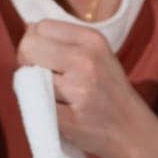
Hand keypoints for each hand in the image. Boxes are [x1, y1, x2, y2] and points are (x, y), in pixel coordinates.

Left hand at [17, 21, 149, 157]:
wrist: (131, 130)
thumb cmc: (107, 92)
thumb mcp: (97, 54)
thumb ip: (65, 43)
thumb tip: (27, 35)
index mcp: (92, 40)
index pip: (42, 28)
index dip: (33, 44)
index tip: (41, 59)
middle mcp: (87, 60)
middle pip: (30, 49)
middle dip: (26, 64)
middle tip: (40, 79)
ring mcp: (79, 90)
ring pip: (30, 79)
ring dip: (34, 89)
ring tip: (56, 98)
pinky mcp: (71, 119)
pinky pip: (35, 107)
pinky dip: (39, 110)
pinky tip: (56, 113)